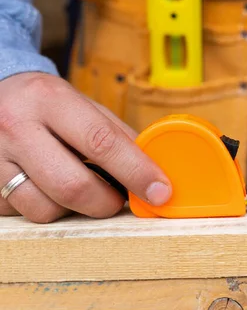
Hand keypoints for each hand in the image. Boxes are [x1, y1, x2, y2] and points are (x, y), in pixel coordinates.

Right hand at [0, 72, 171, 222]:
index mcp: (50, 100)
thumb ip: (117, 134)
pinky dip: (45, 207)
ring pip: (46, 208)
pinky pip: (22, 214)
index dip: (137, 171)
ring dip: (74, 209)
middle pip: (73, 186)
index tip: (160, 191)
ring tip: (79, 188)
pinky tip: (47, 186)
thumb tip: (154, 169)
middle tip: (117, 199)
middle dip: (106, 202)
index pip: (102, 142)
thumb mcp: (82, 104)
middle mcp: (17, 127)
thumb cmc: (46, 103)